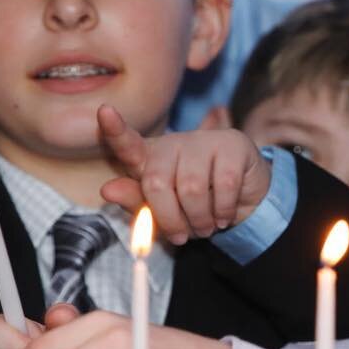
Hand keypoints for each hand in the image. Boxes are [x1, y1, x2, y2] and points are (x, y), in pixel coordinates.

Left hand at [97, 105, 269, 244]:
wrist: (244, 205)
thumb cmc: (198, 209)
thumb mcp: (166, 216)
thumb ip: (137, 204)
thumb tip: (107, 190)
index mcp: (151, 158)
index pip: (128, 144)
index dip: (116, 130)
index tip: (104, 112)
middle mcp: (174, 143)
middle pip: (157, 182)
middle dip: (170, 219)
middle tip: (182, 235)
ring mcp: (204, 140)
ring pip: (191, 187)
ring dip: (199, 219)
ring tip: (206, 226)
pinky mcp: (233, 144)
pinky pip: (224, 184)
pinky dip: (223, 210)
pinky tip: (224, 216)